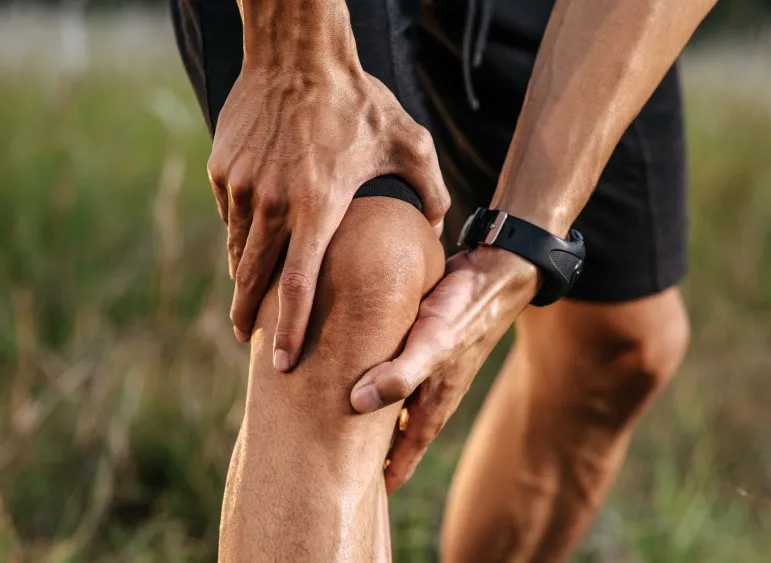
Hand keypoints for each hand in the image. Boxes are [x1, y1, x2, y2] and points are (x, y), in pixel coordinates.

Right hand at [208, 60, 448, 371]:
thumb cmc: (359, 100)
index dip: (290, 327)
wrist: (298, 51)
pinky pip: (230, 214)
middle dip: (251, 317)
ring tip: (248, 303)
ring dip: (243, 279)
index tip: (284, 360)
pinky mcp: (223, 168)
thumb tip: (439, 228)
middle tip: (250, 342)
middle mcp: (273, 202)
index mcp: (319, 205)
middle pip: (255, 278)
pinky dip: (240, 235)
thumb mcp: (410, 144)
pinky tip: (250, 245)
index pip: (299, 283)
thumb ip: (432, 191)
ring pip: (238, 248)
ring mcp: (242, 185)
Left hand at [350, 247, 538, 492]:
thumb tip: (356, 403)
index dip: (381, 479)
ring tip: (337, 428)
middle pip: (396, 438)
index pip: (404, 456)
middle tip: (336, 469)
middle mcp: (430, 394)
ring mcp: (428, 371)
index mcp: (433, 405)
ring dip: (371, 420)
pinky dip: (374, 382)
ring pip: (394, 407)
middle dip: (371, 455)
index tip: (354, 500)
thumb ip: (399, 374)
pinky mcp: (422, 346)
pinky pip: (394, 374)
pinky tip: (354, 372)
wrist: (496, 275)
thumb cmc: (465, 311)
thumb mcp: (433, 343)